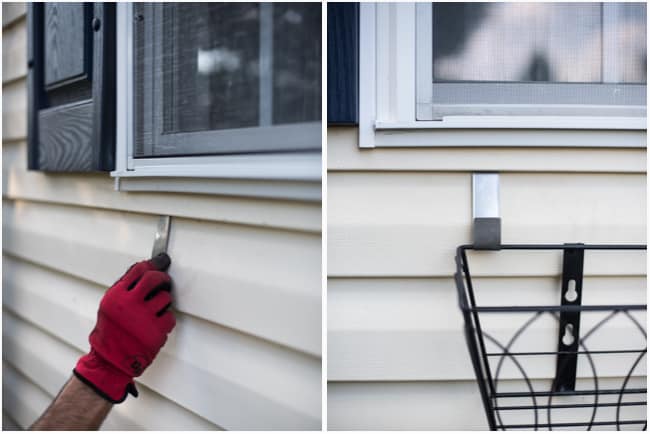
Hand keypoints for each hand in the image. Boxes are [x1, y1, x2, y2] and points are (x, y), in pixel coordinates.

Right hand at [74, 253, 175, 402]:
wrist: (110, 362)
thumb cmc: (110, 333)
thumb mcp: (109, 305)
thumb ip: (125, 287)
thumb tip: (146, 267)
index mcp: (116, 296)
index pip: (138, 270)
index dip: (152, 264)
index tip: (160, 262)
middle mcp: (129, 305)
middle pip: (154, 278)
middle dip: (163, 278)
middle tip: (165, 281)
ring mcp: (144, 318)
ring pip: (165, 297)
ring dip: (164, 302)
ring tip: (154, 311)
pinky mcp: (156, 331)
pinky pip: (170, 316)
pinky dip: (166, 320)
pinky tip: (156, 325)